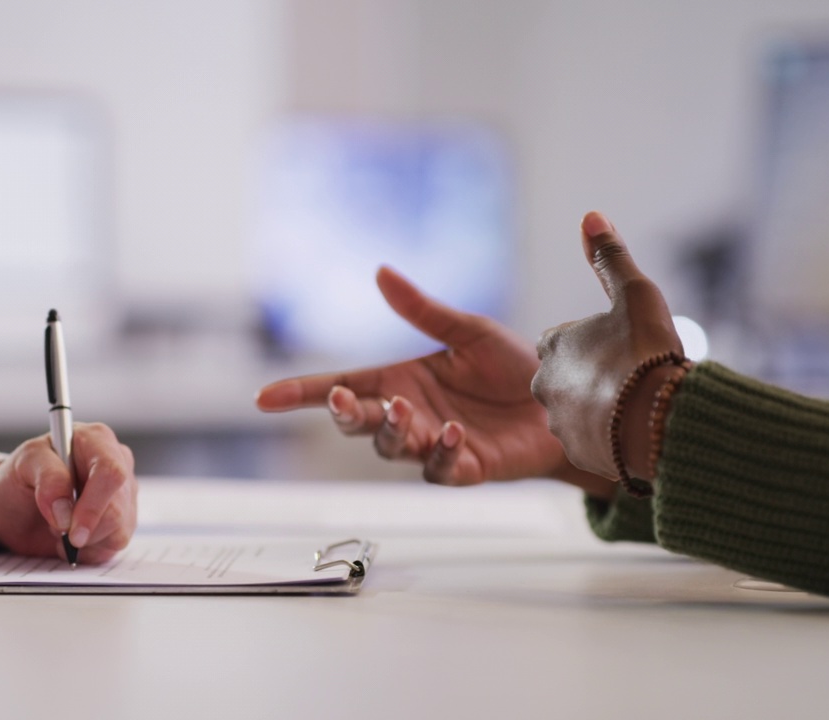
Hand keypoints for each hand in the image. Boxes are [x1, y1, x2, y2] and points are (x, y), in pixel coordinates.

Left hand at [0, 423, 136, 564]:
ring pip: (119, 530)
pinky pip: (115, 545)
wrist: (15, 506)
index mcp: (97, 439)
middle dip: (82, 528)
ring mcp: (124, 494)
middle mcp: (118, 463)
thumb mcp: (23, 464)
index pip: (111, 473)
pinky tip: (72, 538)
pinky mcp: (124, 520)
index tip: (68, 528)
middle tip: (54, 527)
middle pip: (117, 508)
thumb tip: (66, 509)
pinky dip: (89, 550)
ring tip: (60, 527)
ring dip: (84, 540)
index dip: (93, 504)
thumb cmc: (20, 477)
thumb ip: (47, 478)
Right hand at [256, 266, 611, 495]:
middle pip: (356, 421)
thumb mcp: (467, 331)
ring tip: (404, 409)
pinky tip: (453, 433)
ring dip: (392, 430)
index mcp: (399, 380)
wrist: (563, 401)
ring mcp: (432, 445)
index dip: (300, 394)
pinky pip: (441, 468)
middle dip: (343, 413)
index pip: (340, 387)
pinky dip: (442, 453)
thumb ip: (423, 311)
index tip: (264, 398)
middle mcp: (408, 415)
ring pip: (392, 447)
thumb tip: (381, 271)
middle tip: (343, 400)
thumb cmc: (514, 367)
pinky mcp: (464, 469)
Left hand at [530, 211, 682, 479]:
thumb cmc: (646, 354)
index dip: (599, 341)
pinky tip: (637, 431)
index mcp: (553, 345)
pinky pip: (593, 440)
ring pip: (581, 409)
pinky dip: (612, 436)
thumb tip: (590, 215)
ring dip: (604, 406)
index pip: (567, 339)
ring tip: (638, 405)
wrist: (657, 422)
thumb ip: (610, 257)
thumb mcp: (635, 293)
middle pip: (572, 375)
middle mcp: (544, 384)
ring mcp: (558, 422)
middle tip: (634, 376)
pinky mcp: (576, 453)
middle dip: (598, 376)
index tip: (625, 345)